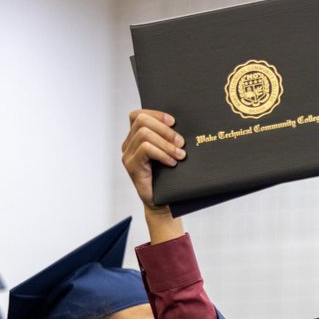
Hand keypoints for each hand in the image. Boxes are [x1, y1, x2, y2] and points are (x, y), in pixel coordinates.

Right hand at [120, 109, 185, 243]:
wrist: (164, 204)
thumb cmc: (171, 178)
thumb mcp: (172, 154)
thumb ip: (172, 139)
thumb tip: (189, 123)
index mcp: (137, 138)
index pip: (138, 115)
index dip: (156, 114)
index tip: (174, 122)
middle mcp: (129, 144)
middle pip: (141, 120)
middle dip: (164, 129)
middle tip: (181, 143)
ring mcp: (128, 155)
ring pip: (144, 134)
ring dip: (166, 143)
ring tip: (180, 155)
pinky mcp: (132, 166)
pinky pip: (145, 149)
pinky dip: (162, 153)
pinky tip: (172, 163)